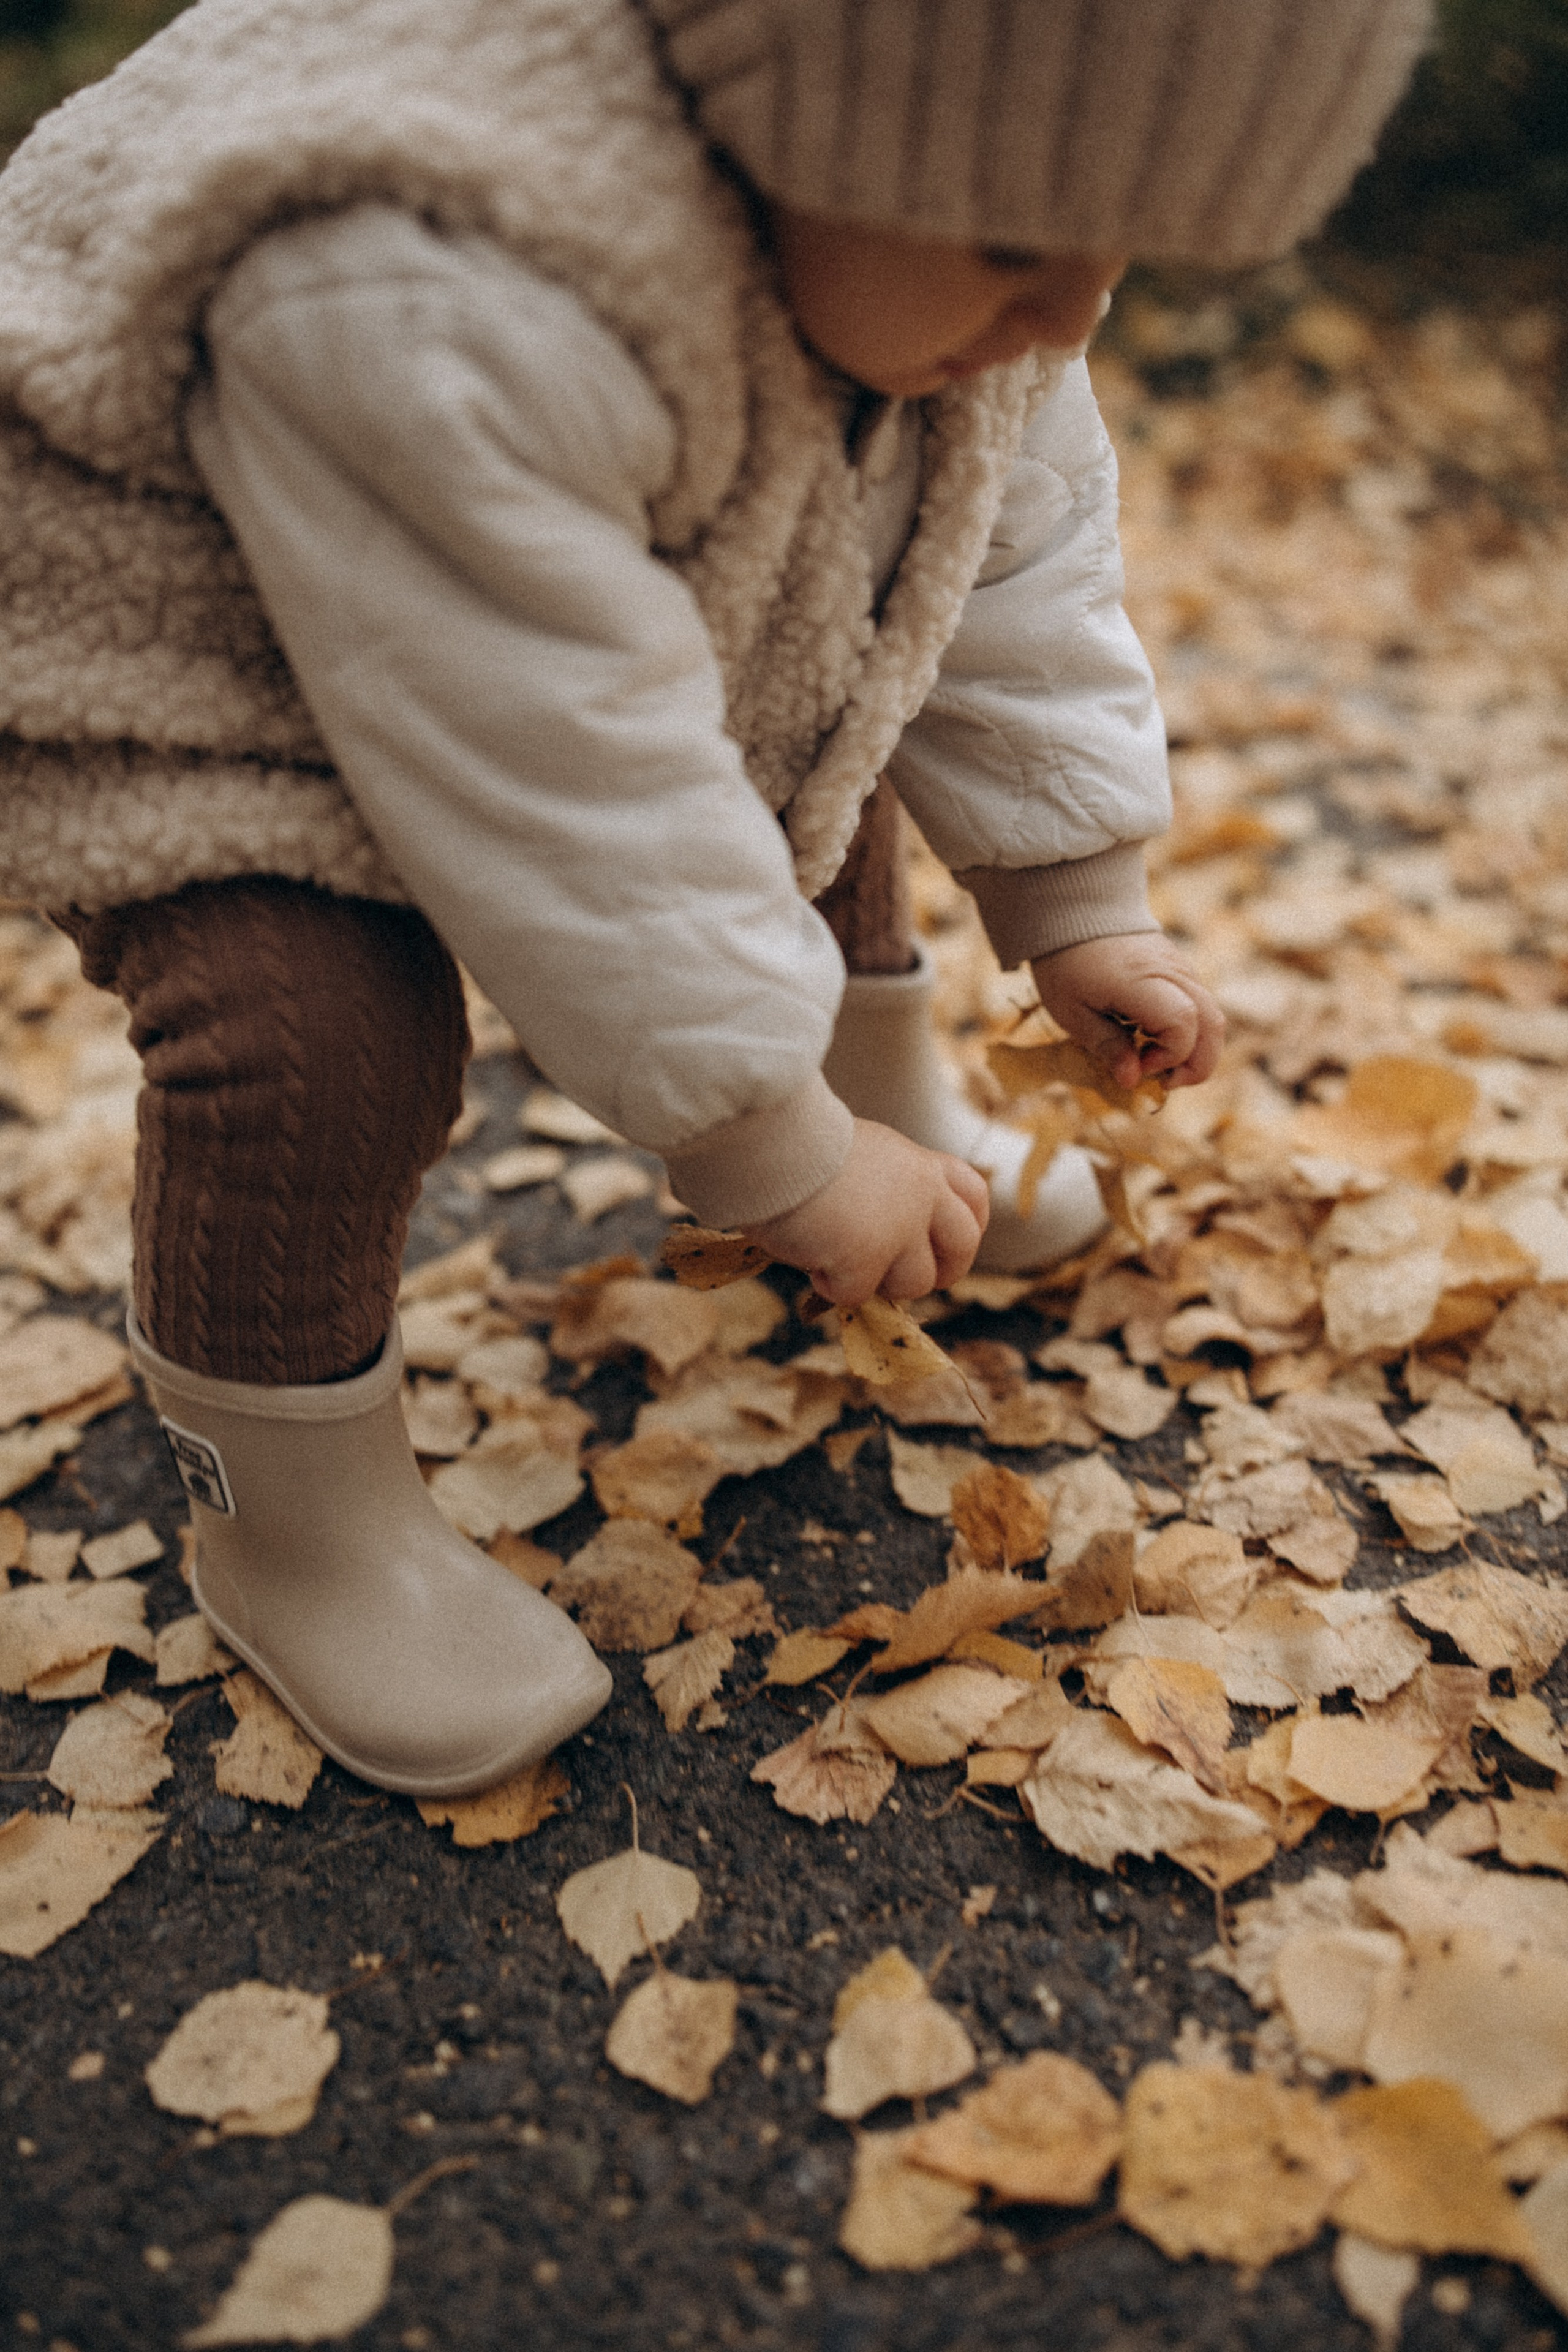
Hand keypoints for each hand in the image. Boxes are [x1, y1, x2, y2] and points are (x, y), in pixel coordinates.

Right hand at [746, 1119, 988, 1305]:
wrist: (769, 1143)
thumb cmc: (796, 1144)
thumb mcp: (860, 1155)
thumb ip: (885, 1188)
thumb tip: (880, 1235)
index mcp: (919, 1164)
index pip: (973, 1195)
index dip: (969, 1225)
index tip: (949, 1245)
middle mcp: (922, 1194)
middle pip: (963, 1245)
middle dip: (943, 1272)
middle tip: (904, 1280)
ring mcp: (900, 1228)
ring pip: (915, 1283)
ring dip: (876, 1282)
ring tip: (834, 1255)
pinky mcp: (867, 1258)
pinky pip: (855, 1294)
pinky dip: (828, 1283)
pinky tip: (806, 1252)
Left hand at [1031, 932, 1223, 1090]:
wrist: (1077, 910)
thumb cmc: (1067, 962)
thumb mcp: (1073, 1011)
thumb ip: (1107, 1046)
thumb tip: (1132, 1081)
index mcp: (1142, 981)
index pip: (1183, 1025)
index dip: (1168, 1056)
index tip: (1137, 1066)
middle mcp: (1172, 973)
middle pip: (1213, 1025)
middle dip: (1197, 1065)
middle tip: (1163, 1082)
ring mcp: (1182, 968)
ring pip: (1213, 1016)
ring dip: (1195, 1050)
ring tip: (1158, 1063)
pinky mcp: (1182, 969)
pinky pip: (1201, 1005)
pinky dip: (1190, 1031)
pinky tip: (1156, 1039)